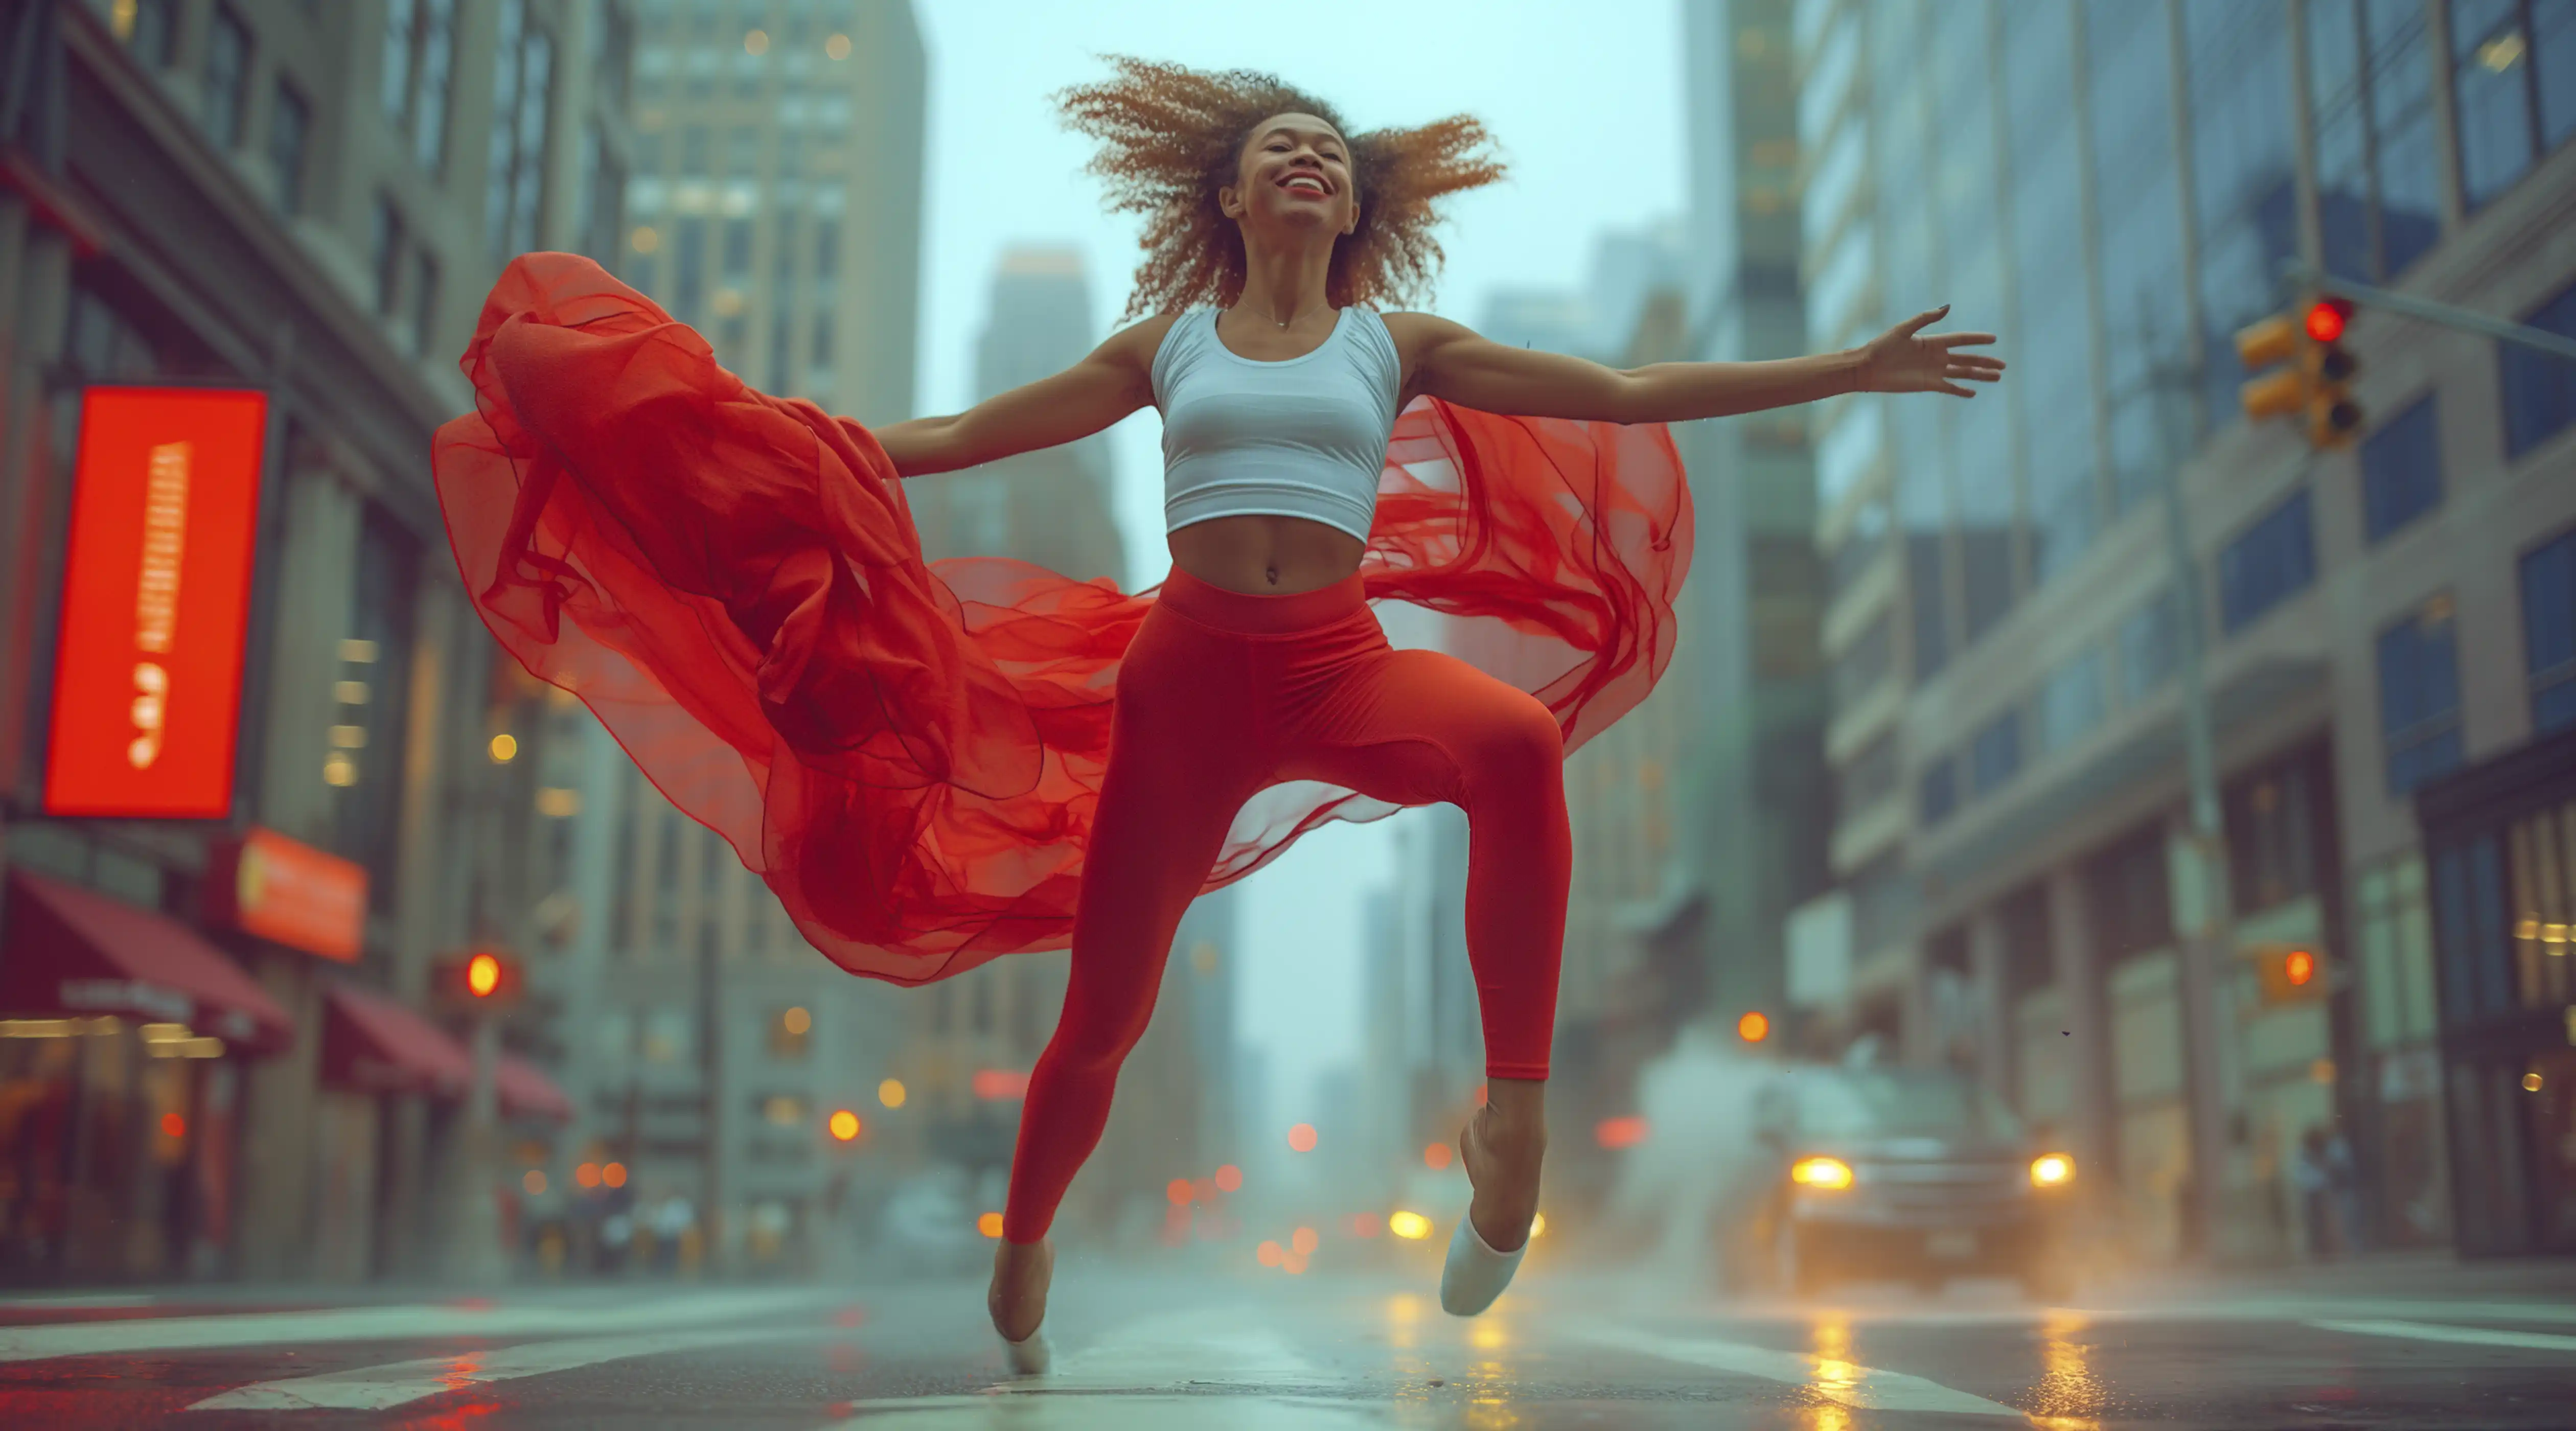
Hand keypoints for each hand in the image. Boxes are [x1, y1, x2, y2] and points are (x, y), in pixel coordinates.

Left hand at [1857, 305, 2004, 396]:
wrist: (1867, 368)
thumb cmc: (1882, 346)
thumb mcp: (1903, 329)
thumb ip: (1926, 318)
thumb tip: (1948, 307)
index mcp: (1932, 341)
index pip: (1961, 340)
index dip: (1977, 339)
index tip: (1994, 339)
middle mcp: (1936, 356)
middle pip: (1967, 358)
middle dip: (1985, 361)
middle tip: (2003, 365)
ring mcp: (1933, 371)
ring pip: (1962, 373)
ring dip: (1979, 375)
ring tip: (1997, 377)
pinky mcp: (1927, 385)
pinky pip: (1949, 387)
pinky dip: (1961, 390)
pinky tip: (1974, 392)